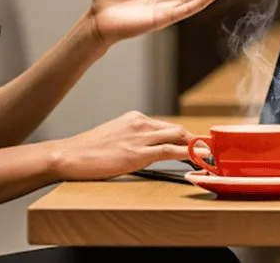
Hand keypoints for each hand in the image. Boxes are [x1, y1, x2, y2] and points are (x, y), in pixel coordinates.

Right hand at [50, 111, 195, 180]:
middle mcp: (140, 123)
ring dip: (197, 147)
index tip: (194, 145)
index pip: (166, 126)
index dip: (183, 137)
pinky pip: (172, 151)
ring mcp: (140, 137)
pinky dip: (189, 155)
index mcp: (134, 118)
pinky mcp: (138, 153)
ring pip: (179, 136)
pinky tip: (199, 160)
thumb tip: (143, 150)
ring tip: (211, 157)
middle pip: (177, 129)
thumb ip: (130, 139)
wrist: (68, 155)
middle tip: (208, 153)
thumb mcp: (112, 137)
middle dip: (195, 141)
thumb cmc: (86, 151)